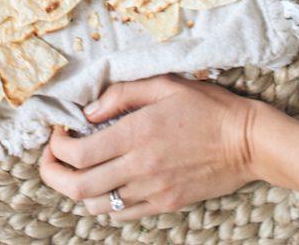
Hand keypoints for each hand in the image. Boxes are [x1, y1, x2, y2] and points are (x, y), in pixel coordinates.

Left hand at [39, 76, 257, 220]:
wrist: (247, 141)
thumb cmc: (207, 106)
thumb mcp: (164, 84)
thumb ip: (122, 93)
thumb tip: (89, 111)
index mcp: (137, 134)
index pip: (78, 154)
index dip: (56, 147)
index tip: (57, 133)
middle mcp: (140, 167)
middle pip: (78, 186)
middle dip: (53, 173)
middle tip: (51, 157)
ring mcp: (152, 191)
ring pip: (96, 205)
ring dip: (77, 190)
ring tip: (76, 170)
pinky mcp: (165, 204)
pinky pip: (123, 213)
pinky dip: (105, 202)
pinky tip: (107, 182)